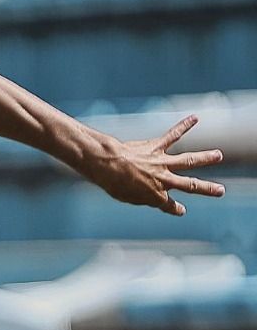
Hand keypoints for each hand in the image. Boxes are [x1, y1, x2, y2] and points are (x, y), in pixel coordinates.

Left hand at [86, 115, 223, 215]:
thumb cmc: (113, 183)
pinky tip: (194, 118)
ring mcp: (161, 162)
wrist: (109, 165)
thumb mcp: (127, 197)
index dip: (175, 208)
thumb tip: (145, 195)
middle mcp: (163, 180)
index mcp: (155, 196)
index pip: (169, 205)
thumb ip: (140, 197)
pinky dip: (184, 126)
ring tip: (218, 155)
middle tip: (220, 190)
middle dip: (206, 188)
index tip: (181, 210)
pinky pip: (172, 135)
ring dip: (205, 158)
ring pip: (188, 160)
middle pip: (189, 185)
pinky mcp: (156, 147)